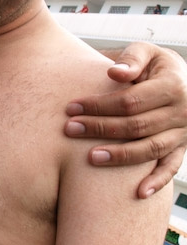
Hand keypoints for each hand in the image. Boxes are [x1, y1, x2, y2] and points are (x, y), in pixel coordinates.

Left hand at [64, 42, 186, 197]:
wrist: (185, 81)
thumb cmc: (156, 66)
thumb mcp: (148, 52)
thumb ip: (132, 58)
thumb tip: (114, 73)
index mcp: (173, 86)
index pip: (130, 101)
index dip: (99, 105)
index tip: (72, 107)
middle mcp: (182, 112)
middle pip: (136, 126)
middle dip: (100, 128)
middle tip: (70, 129)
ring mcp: (183, 133)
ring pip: (150, 149)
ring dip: (120, 156)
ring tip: (91, 158)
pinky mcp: (182, 148)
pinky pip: (171, 167)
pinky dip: (158, 182)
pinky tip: (138, 193)